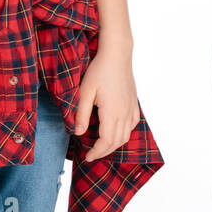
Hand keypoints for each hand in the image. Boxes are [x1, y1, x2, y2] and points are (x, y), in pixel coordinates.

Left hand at [73, 46, 141, 161]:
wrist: (117, 55)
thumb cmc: (99, 70)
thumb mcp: (85, 91)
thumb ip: (81, 114)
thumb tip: (78, 133)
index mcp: (112, 112)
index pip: (106, 141)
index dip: (97, 152)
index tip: (87, 157)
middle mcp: (124, 113)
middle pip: (116, 142)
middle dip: (104, 151)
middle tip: (91, 154)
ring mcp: (131, 109)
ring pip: (125, 135)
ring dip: (114, 144)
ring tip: (101, 146)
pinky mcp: (134, 103)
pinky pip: (132, 125)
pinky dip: (124, 133)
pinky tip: (116, 131)